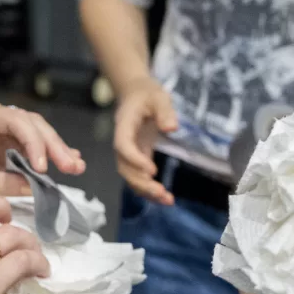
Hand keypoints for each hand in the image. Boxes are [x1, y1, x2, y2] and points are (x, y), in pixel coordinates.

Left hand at [0, 102, 84, 201]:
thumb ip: (3, 184)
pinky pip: (33, 146)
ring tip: (76, 166)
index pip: (14, 121)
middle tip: (71, 166)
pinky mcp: (9, 144)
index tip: (43, 167)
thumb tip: (36, 186)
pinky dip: (50, 155)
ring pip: (37, 134)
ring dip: (57, 150)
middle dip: (53, 146)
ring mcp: (3, 130)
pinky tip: (70, 161)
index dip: (33, 142)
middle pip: (31, 125)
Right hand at [112, 77, 178, 204]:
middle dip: (140, 182)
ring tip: (166, 200)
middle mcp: (122, 142)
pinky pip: (138, 176)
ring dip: (145, 190)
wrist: (136, 92)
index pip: (123, 145)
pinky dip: (148, 189)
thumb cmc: (147, 93)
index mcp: (124, 125)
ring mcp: (129, 151)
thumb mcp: (159, 96)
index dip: (134, 159)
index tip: (152, 169)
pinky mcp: (137, 157)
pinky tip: (164, 198)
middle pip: (124, 167)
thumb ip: (165, 110)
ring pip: (130, 175)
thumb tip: (170, 128)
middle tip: (161, 192)